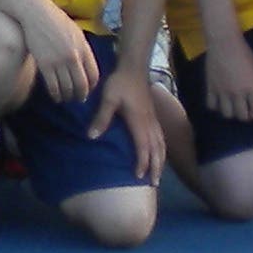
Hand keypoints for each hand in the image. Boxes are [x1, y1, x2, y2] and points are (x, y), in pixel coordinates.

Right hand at [18, 0, 97, 106]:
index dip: (92, 86)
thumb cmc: (56, 20)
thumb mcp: (75, 32)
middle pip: (82, 84)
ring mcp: (59, 61)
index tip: (88, 89)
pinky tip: (56, 97)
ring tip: (66, 98)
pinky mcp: (45, 64)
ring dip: (68, 96)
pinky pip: (53, 86)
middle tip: (78, 99)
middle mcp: (74, 57)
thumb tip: (85, 64)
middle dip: (81, 95)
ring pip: (67, 88)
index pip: (94, 75)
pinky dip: (56, 94)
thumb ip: (82, 48)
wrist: (36, 14)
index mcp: (84, 48)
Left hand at [86, 63, 165, 184]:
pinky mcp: (153, 116)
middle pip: (156, 150)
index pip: (143, 147)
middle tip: (154, 184)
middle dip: (155, 167)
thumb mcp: (108, 99)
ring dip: (160, 161)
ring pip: (161, 145)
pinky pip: (161, 138)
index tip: (139, 177)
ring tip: (158, 175)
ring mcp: (153, 120)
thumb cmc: (120, 83)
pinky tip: (158, 154)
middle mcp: (149, 123)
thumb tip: (91, 136)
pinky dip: (161, 150)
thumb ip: (101, 117)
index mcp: (139, 122)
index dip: (142, 163)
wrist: (134, 67)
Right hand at [201, 26, 252, 129]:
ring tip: (233, 108)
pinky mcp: (210, 88)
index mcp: (252, 87)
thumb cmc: (245, 55)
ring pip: (226, 114)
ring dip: (232, 113)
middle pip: (241, 115)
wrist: (224, 43)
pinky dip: (216, 107)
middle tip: (247, 112)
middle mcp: (237, 92)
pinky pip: (211, 105)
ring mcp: (222, 91)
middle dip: (246, 116)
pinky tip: (220, 103)